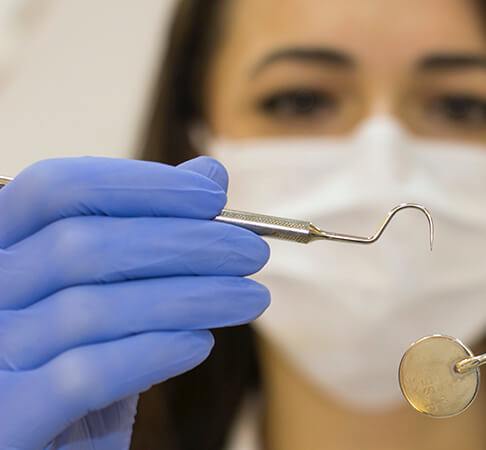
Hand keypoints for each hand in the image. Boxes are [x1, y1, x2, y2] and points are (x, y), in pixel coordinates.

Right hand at [0, 156, 269, 449]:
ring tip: (249, 298)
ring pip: (91, 308)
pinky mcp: (5, 420)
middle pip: (81, 245)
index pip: (53, 189)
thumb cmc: (76, 378)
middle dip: (184, 242)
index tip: (213, 198)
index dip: (138, 186)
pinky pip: (83, 374)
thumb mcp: (112, 302)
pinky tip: (199, 345)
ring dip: (190, 296)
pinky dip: (152, 352)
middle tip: (252, 253)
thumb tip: (207, 174)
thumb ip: (149, 241)